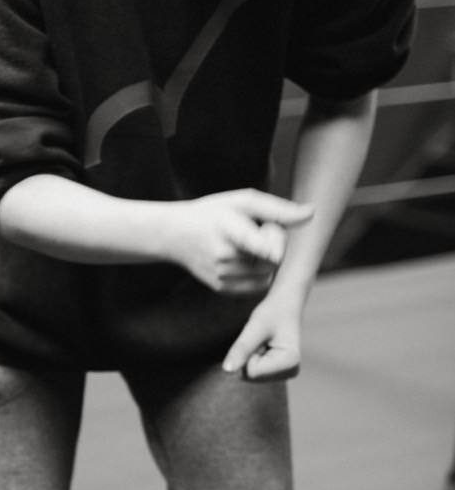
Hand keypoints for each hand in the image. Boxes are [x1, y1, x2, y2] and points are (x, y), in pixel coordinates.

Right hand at [165, 190, 311, 294]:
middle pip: (272, 259)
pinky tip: (245, 258)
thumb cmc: (214, 213)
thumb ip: (277, 209)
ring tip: (249, 243)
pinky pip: (257, 285)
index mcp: (227, 228)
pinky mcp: (222, 288)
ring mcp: (221, 275)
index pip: (249, 242)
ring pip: (267, 274)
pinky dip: (259, 272)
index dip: (265, 248)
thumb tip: (312, 213)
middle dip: (275, 244)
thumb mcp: (242, 201)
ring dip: (268, 260)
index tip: (274, 253)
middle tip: (260, 229)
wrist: (176, 235)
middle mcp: (223, 256)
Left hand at [223, 292, 303, 381]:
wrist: (284, 306)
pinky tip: (264, 347)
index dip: (248, 353)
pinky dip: (252, 359)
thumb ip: (242, 348)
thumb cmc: (272, 312)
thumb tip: (227, 370)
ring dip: (250, 356)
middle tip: (261, 339)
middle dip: (248, 356)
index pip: (251, 372)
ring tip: (263, 342)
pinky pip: (252, 373)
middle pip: (250, 376)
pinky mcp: (278, 373)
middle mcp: (291, 372)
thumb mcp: (255, 326)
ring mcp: (285, 374)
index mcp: (290, 363)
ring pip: (249, 375)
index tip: (261, 337)